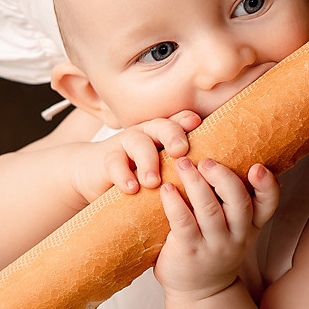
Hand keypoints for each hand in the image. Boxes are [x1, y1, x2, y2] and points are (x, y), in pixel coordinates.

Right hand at [75, 112, 201, 202]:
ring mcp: (125, 144)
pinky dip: (123, 175)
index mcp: (164, 135)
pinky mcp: (106, 160)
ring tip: (152, 181)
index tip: (196, 123)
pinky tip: (131, 189)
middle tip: (179, 150)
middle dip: (172, 134)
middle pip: (161, 126)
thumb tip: (215, 181)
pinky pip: (114, 163)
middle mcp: (146, 134)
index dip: (186, 120)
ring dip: (147, 160)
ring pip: (138, 143)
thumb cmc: (137, 173)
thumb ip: (182, 167)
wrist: (92, 174)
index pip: (178, 122)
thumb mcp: (162, 168)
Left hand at [155, 156, 280, 299]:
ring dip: (196, 183)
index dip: (267, 186)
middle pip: (238, 203)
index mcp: (250, 225)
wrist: (198, 291)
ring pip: (209, 210)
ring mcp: (213, 245)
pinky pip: (183, 223)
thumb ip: (235, 201)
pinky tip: (166, 189)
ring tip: (183, 163)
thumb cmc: (212, 248)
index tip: (258, 167)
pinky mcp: (189, 252)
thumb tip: (231, 155)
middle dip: (223, 177)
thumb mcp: (233, 229)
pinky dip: (175, 203)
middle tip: (206, 160)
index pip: (268, 204)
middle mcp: (237, 236)